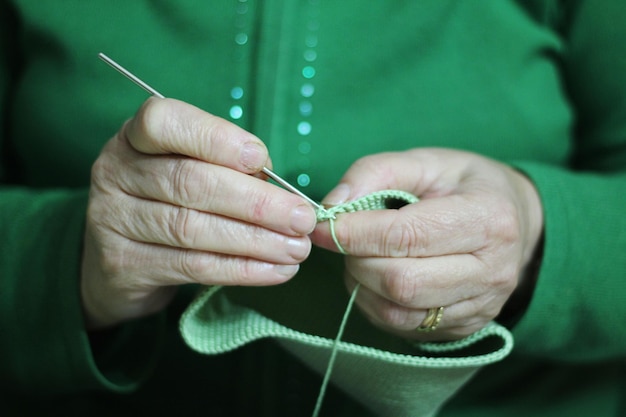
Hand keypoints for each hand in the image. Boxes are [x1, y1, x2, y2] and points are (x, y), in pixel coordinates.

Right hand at [81, 98, 316, 328]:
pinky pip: (192, 267)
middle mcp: (116, 173)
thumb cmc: (169, 201)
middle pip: (191, 183)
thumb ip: (227, 167)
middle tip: (302, 218)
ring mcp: (113, 220)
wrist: (119, 260)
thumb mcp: (190, 169)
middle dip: (256, 202)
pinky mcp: (124, 265)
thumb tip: (276, 184)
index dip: (216, 139)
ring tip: (296, 249)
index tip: (262, 160)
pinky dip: (240, 269)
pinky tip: (275, 271)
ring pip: (193, 229)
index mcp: (135, 137)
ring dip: (255, 240)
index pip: (165, 122)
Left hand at [311, 148, 542, 340]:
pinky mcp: (465, 328)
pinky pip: (405, 328)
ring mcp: (481, 306)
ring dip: (362, 286)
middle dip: (357, 261)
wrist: (516, 222)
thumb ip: (376, 172)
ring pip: (400, 312)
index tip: (324, 225)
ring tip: (360, 257)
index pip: (408, 236)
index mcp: (488, 219)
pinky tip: (375, 279)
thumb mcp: (427, 161)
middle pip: (402, 282)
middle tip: (344, 241)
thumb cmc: (465, 186)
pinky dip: (375, 304)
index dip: (357, 233)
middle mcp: (492, 271)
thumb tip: (332, 205)